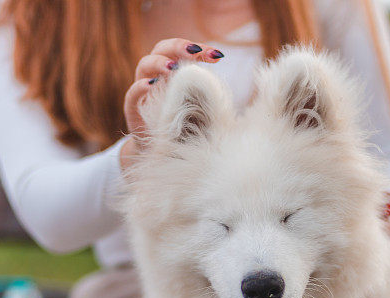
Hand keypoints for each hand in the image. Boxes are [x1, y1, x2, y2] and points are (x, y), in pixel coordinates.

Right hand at [120, 38, 223, 167]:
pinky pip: (131, 97)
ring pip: (143, 66)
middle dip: (176, 48)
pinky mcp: (133, 116)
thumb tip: (257, 79)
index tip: (217, 55)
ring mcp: (142, 95)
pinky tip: (151, 85)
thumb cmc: (182, 129)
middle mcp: (154, 79)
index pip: (179, 50)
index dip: (196, 49)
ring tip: (173, 68)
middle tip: (193, 51)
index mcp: (170, 73)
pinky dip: (139, 88)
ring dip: (158, 64)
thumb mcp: (202, 108)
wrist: (156, 157)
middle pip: (159, 50)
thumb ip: (215, 91)